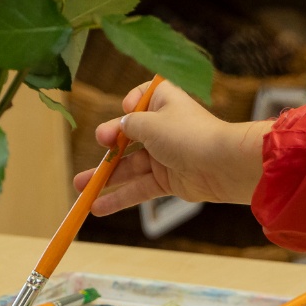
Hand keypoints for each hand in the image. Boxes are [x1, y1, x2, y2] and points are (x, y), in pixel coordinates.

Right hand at [75, 80, 270, 215]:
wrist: (226, 165)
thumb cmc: (188, 134)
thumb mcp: (149, 123)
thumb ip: (126, 126)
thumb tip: (116, 129)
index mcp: (163, 103)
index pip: (139, 99)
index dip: (127, 105)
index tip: (123, 112)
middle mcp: (163, 128)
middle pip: (127, 138)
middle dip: (106, 150)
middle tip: (94, 154)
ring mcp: (165, 156)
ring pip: (129, 167)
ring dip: (105, 178)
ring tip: (79, 189)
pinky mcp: (169, 181)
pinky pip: (139, 188)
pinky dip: (120, 198)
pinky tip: (98, 207)